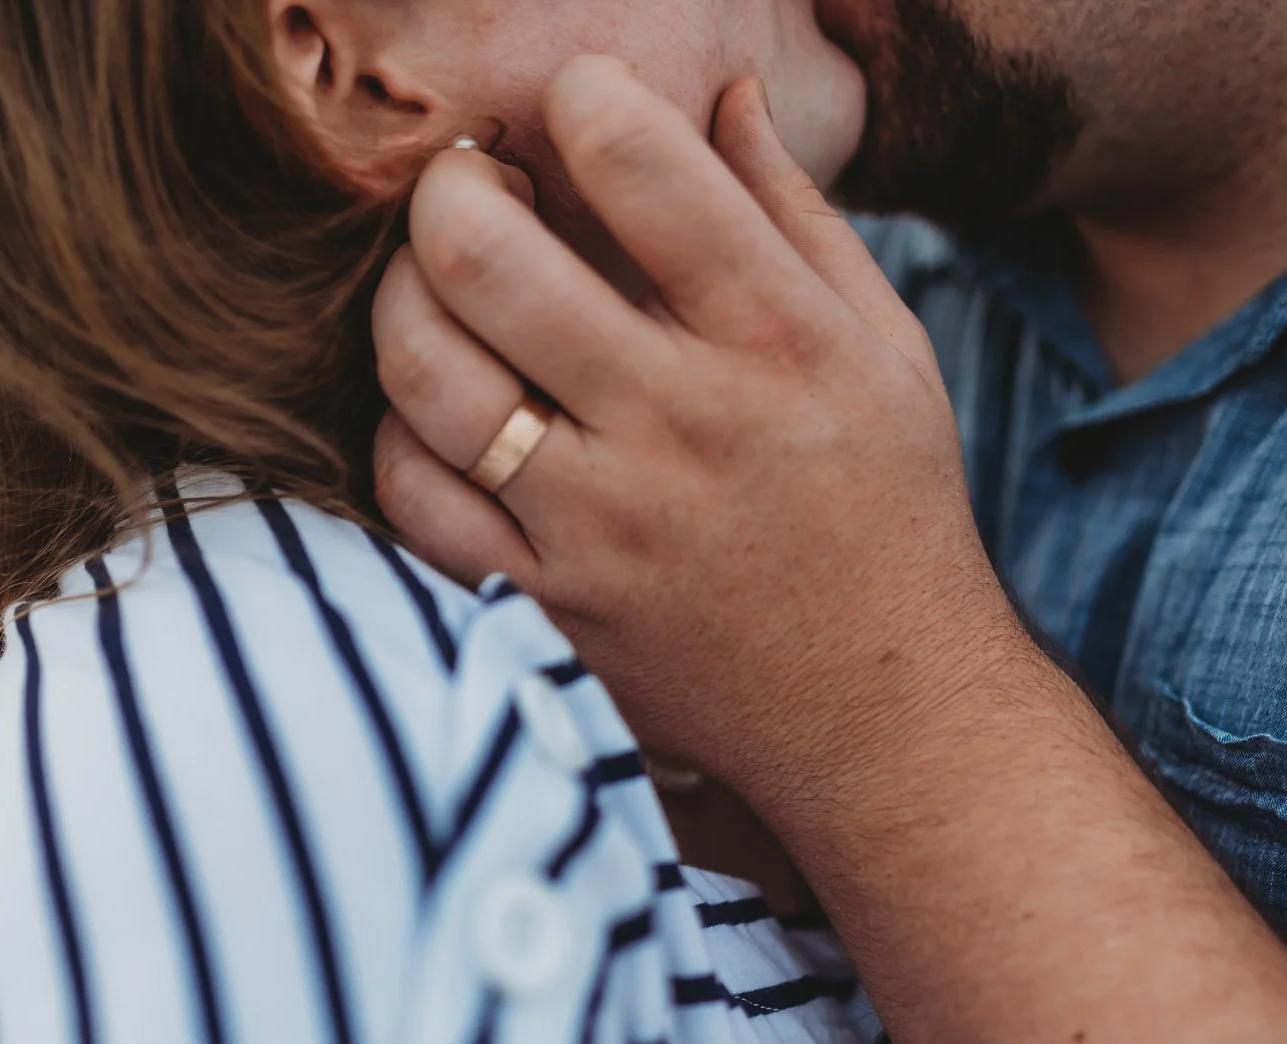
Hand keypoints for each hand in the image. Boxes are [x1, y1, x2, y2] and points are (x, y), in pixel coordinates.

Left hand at [372, 58, 1026, 801]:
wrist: (881, 712)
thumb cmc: (883, 509)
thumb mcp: (884, 348)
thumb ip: (795, 214)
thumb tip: (721, 88)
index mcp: (779, 341)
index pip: (642, 167)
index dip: (580, 97)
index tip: (571, 102)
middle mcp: (682, 425)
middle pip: (487, 257)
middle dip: (447, 187)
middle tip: (465, 187)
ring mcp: (600, 524)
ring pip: (427, 372)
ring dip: (403, 300)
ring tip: (434, 286)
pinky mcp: (543, 606)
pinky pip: (413, 496)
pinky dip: (404, 432)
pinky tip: (441, 410)